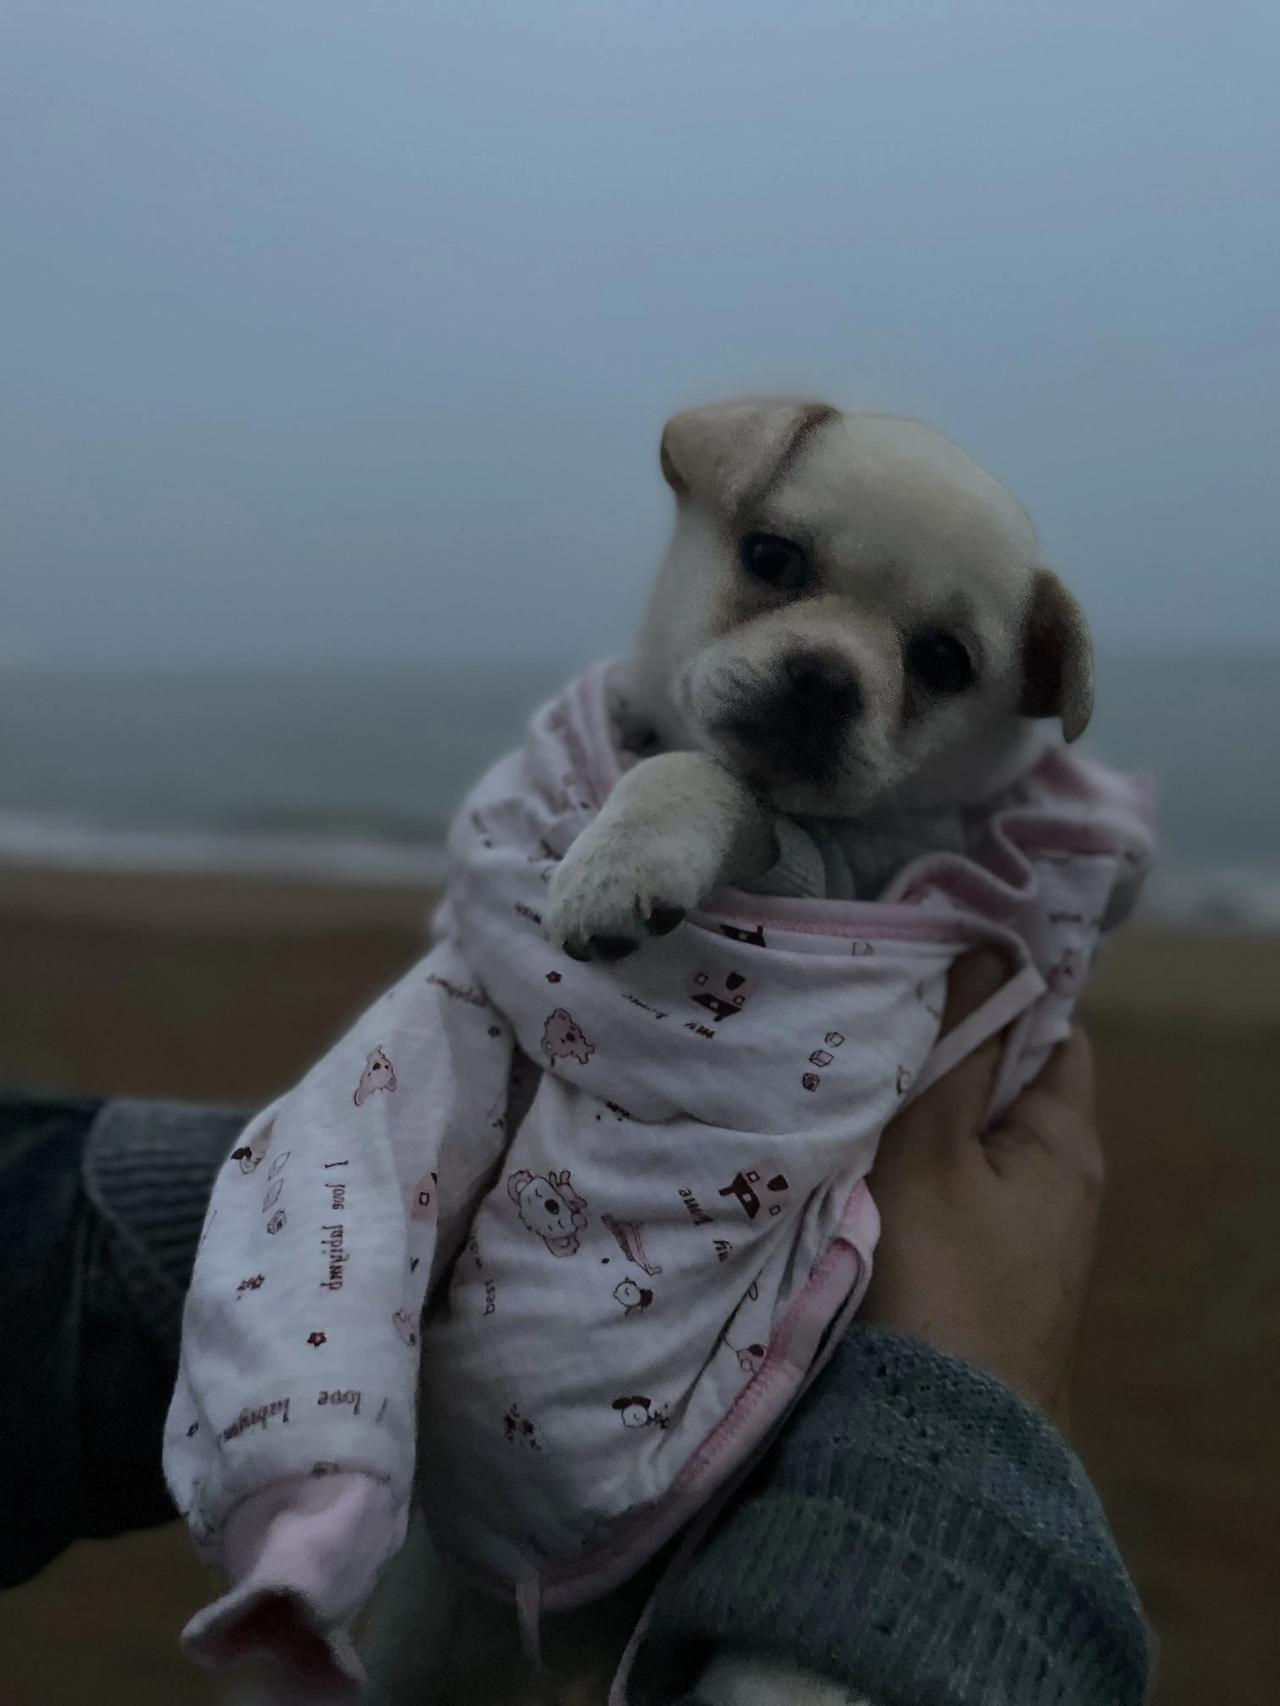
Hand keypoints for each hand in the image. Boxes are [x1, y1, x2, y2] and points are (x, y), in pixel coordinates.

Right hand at [862, 950, 1103, 1423]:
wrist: (934, 1441)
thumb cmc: (937, 1277)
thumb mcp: (933, 1148)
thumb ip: (957, 1048)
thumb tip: (988, 947)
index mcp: (1065, 1141)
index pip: (1053, 1029)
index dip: (1000, 987)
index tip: (929, 959)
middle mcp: (1059, 1185)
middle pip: (1005, 1083)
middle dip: (947, 1048)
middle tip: (872, 1013)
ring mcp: (1021, 1236)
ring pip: (969, 1140)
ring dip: (920, 1110)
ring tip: (852, 1073)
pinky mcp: (981, 1276)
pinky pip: (950, 1190)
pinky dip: (910, 1164)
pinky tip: (857, 1154)